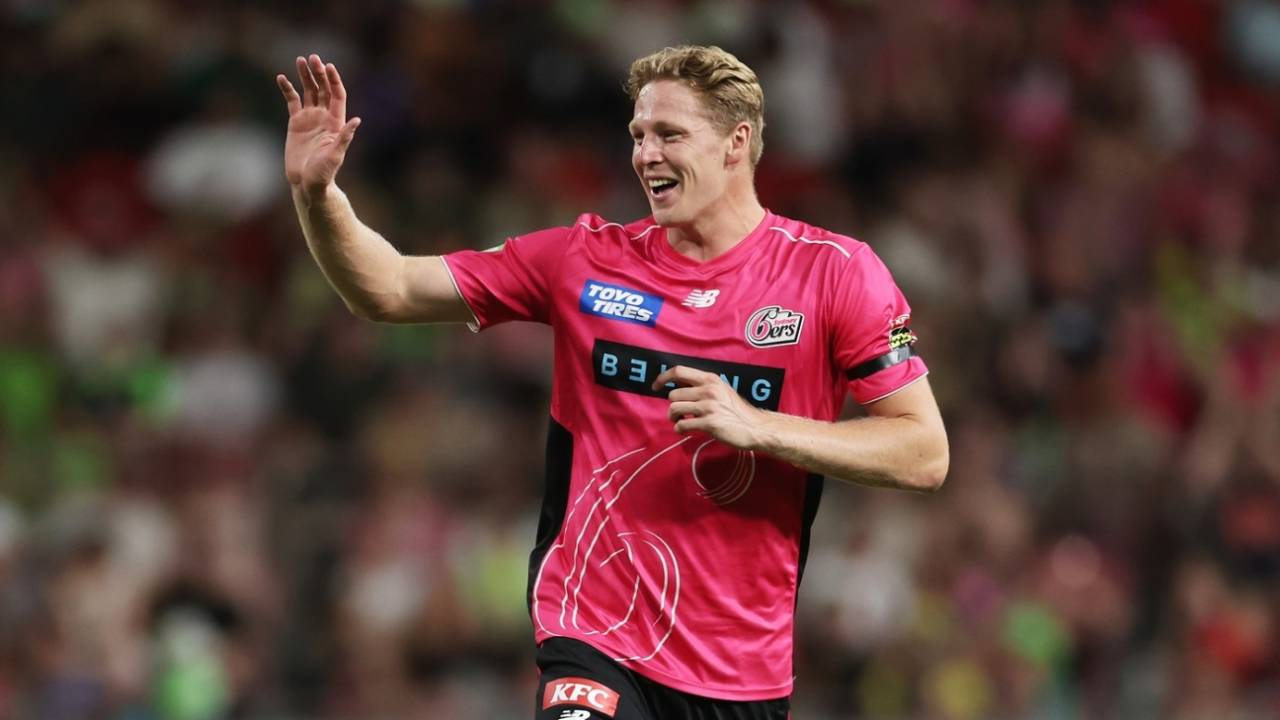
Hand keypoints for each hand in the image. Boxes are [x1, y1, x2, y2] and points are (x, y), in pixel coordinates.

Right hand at [276, 54, 360, 195]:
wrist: (307, 183)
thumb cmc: (324, 173)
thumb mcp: (336, 155)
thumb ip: (345, 138)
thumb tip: (357, 120)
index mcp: (335, 122)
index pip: (337, 95)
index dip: (334, 80)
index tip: (328, 66)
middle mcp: (324, 117)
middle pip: (323, 89)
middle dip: (319, 73)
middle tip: (313, 57)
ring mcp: (310, 119)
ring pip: (309, 91)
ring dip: (305, 76)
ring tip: (300, 60)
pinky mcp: (296, 123)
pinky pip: (292, 101)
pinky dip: (287, 89)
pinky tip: (281, 78)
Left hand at [652, 366, 770, 449]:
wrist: (756, 427)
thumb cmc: (737, 411)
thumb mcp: (721, 390)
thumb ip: (703, 387)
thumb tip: (678, 386)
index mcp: (711, 379)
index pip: (679, 371)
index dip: (662, 377)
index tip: (655, 386)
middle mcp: (709, 390)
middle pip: (673, 395)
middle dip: (672, 406)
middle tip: (680, 414)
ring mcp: (709, 406)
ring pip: (674, 409)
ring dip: (674, 418)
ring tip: (682, 422)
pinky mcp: (709, 423)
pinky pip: (682, 425)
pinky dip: (680, 429)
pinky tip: (687, 430)